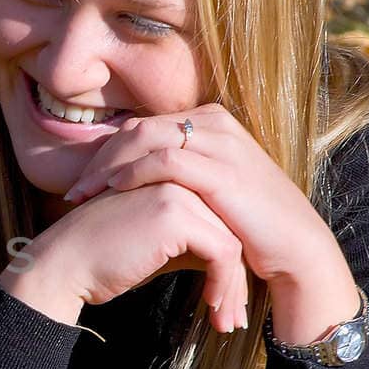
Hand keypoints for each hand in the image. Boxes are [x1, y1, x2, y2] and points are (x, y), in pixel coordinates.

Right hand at [1, 181, 249, 332]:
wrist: (63, 265)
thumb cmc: (102, 260)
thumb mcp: (155, 242)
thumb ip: (190, 239)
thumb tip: (231, 262)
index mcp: (170, 176)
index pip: (219, 217)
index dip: (229, 262)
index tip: (229, 299)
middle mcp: (176, 175)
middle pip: (230, 228)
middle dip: (237, 279)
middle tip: (235, 317)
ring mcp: (177, 189)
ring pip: (232, 241)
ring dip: (233, 288)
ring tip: (227, 322)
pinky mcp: (176, 213)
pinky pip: (223, 252)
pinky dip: (223, 284)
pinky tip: (211, 308)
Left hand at [62, 104, 361, 342]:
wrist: (294, 247)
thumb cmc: (247, 224)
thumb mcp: (207, 189)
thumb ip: (175, 175)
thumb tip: (127, 180)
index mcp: (209, 122)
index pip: (142, 127)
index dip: (106, 152)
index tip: (81, 182)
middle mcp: (214, 123)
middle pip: (137, 128)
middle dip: (99, 158)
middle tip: (74, 190)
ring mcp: (220, 142)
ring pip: (145, 138)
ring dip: (107, 167)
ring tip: (84, 195)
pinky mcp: (223, 170)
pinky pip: (165, 161)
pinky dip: (133, 173)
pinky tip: (112, 191)